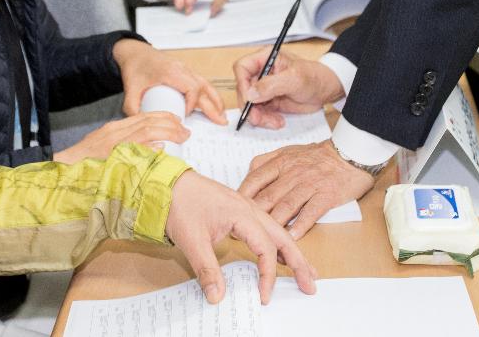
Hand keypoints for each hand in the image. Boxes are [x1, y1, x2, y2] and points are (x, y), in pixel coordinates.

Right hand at [53, 112, 189, 163]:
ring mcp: (111, 144)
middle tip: (186, 130)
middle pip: (147, 121)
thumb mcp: (105, 152)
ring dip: (166, 132)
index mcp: (114, 130)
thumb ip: (126, 149)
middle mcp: (114, 133)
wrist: (60, 170)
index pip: (143, 118)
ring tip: (181, 136)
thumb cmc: (82, 165)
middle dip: (170, 124)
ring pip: (144, 131)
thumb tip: (154, 151)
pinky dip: (147, 147)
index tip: (178, 121)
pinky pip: (131, 149)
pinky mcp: (108, 156)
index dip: (163, 118)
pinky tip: (159, 150)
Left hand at [114, 39, 227, 123]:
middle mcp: (182, 68)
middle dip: (213, 106)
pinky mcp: (186, 71)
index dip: (192, 104)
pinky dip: (210, 93)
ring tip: (222, 115)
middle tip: (221, 122)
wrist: (135, 52)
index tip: (185, 115)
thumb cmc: (135, 67)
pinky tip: (214, 104)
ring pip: (206, 84)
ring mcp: (186, 69)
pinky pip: (202, 82)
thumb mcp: (130, 88)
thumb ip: (132, 107)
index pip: (191, 88)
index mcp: (171, 72)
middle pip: (203, 88)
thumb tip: (141, 124)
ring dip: (215, 100)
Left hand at [166, 171, 317, 303]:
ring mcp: (246, 208)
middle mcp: (250, 209)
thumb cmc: (180, 204)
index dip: (268, 275)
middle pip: (282, 236)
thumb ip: (207, 269)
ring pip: (277, 230)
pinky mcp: (239, 210)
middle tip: (311, 283)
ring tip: (305, 270)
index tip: (263, 296)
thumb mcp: (191, 240)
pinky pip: (266, 227)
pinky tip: (281, 253)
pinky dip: (278, 242)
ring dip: (292, 250)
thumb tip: (218, 297)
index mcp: (242, 214)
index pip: (265, 249)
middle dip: (299, 261)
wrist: (168, 181)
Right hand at [233, 49, 344, 129]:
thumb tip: (250, 93)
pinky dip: (266, 120)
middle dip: (249, 106)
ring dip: (258, 116)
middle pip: (243, 89)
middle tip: (257, 118)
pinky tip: (278, 121)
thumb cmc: (314, 77)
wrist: (326, 91)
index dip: (241, 83)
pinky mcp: (269, 101)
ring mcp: (264, 88)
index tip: (249, 98)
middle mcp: (262, 72)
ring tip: (273, 121)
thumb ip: (271, 84)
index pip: (242, 68)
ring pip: (250, 104)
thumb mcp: (294, 79)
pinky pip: (259, 113)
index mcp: (265, 58)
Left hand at [239, 140, 376, 238]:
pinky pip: (311, 212)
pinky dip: (301, 225)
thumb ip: (268, 162)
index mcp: (281, 162)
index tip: (233, 210)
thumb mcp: (288, 151)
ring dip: (273, 224)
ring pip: (286, 206)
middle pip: (268, 196)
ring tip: (262, 240)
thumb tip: (249, 174)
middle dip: (253, 216)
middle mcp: (293, 173)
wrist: (349, 153)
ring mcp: (310, 184)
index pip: (255, 179)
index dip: (242, 196)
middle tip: (241, 231)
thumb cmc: (317, 156)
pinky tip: (292, 238)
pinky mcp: (326, 195)